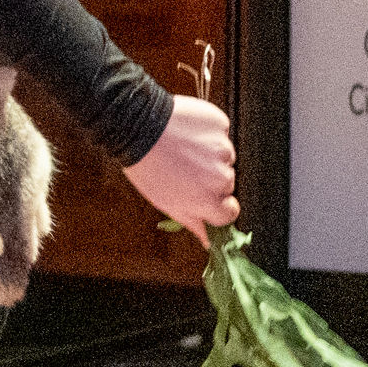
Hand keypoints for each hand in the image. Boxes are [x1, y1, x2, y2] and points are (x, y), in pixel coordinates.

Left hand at [125, 94, 239, 234]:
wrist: (138, 127)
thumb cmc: (147, 167)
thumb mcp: (166, 202)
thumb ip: (192, 221)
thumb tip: (209, 240)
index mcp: (209, 200)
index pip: (229, 212)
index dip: (217, 206)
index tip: (204, 197)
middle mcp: (222, 177)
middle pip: (227, 184)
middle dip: (210, 179)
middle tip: (184, 169)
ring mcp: (224, 150)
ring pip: (224, 158)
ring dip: (209, 154)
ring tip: (182, 149)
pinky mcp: (221, 126)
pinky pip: (220, 133)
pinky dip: (208, 133)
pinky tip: (187, 132)